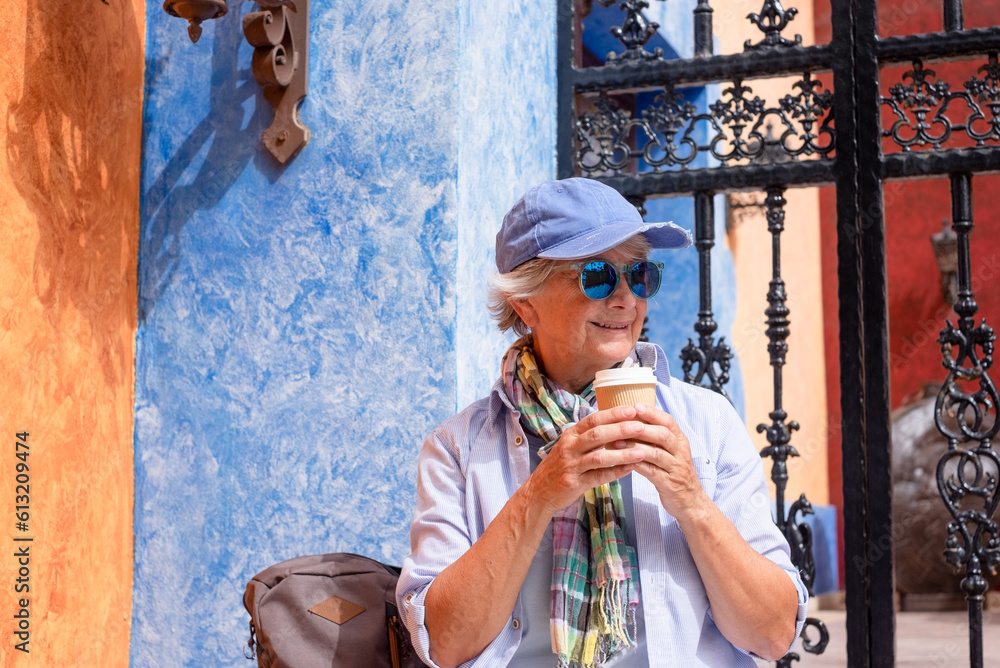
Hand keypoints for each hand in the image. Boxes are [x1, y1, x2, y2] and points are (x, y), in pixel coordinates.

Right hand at [526, 405, 646, 516]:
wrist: (539, 491)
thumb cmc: (560, 466)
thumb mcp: (570, 445)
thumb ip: (589, 436)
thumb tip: (615, 422)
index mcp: (570, 434)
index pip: (593, 419)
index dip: (612, 414)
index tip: (632, 409)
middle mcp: (569, 447)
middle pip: (597, 434)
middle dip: (621, 429)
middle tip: (641, 426)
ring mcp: (571, 465)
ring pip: (599, 457)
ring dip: (622, 454)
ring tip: (641, 451)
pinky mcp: (574, 483)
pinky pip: (598, 476)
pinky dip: (615, 472)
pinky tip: (630, 470)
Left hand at [629, 403, 710, 522]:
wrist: (691, 502)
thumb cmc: (674, 472)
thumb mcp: (670, 452)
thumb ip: (656, 437)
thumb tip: (632, 420)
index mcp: (680, 440)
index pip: (668, 421)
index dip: (652, 413)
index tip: (634, 405)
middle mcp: (680, 452)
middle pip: (663, 434)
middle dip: (642, 427)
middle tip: (623, 422)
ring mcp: (676, 468)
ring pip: (656, 453)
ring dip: (635, 447)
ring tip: (617, 442)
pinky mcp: (669, 483)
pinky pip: (652, 472)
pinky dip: (637, 466)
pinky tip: (623, 462)